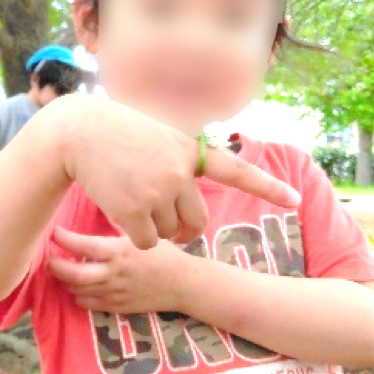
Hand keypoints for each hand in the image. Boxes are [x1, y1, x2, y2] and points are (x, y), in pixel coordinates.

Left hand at [46, 226, 183, 313]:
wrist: (183, 284)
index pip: (82, 246)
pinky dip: (78, 295)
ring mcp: (114, 292)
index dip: (63, 239)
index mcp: (119, 252)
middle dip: (55, 266)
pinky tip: (78, 287)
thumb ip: (120, 228)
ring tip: (61, 271)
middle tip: (48, 258)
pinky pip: (89, 304)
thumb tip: (103, 208)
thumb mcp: (143, 235)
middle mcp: (113, 273)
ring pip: (77, 290)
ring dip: (65, 281)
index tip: (54, 232)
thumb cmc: (165, 254)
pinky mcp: (118, 306)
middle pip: (73, 275)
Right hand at [60, 97, 300, 248]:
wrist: (78, 133)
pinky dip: (136, 238)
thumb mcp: (157, 132)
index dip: (268, 187)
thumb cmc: (116, 132)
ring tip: (130, 201)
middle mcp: (180, 171)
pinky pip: (147, 242)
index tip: (295, 199)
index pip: (236, 170)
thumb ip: (178, 157)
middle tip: (166, 228)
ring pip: (168, 233)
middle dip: (182, 231)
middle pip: (196, 222)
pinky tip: (119, 213)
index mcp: (188, 150)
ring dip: (152, 230)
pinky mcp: (135, 210)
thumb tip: (188, 186)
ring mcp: (159, 190)